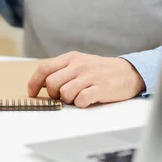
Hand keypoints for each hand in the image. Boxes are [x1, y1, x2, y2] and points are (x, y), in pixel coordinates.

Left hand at [27, 51, 144, 107]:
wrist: (128, 72)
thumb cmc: (100, 70)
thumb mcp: (80, 63)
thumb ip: (62, 70)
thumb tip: (42, 84)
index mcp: (71, 58)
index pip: (44, 68)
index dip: (34, 82)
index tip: (32, 93)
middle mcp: (79, 65)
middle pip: (52, 83)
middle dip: (54, 94)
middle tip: (62, 96)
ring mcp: (90, 76)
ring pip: (65, 93)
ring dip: (68, 100)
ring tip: (78, 96)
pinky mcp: (101, 88)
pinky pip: (81, 101)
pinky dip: (81, 104)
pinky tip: (87, 100)